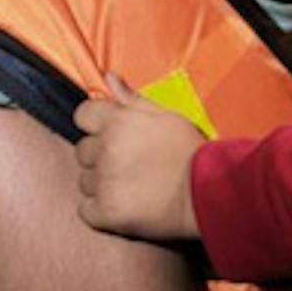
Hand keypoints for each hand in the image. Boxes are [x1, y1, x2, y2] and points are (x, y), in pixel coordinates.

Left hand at [74, 75, 206, 241]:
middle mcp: (105, 150)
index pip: (82, 116)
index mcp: (117, 122)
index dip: (96, 125)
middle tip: (132, 165)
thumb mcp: (166, 117)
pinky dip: (101, 210)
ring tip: (133, 187)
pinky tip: (126, 206)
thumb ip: (132, 99)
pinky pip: (86, 209)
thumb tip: (108, 78)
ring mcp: (103, 182)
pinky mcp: (105, 212)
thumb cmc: (190, 152)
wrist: (208, 193)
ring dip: (102, 184)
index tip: (114, 136)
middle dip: (101, 157)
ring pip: (85, 181)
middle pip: (83, 151)